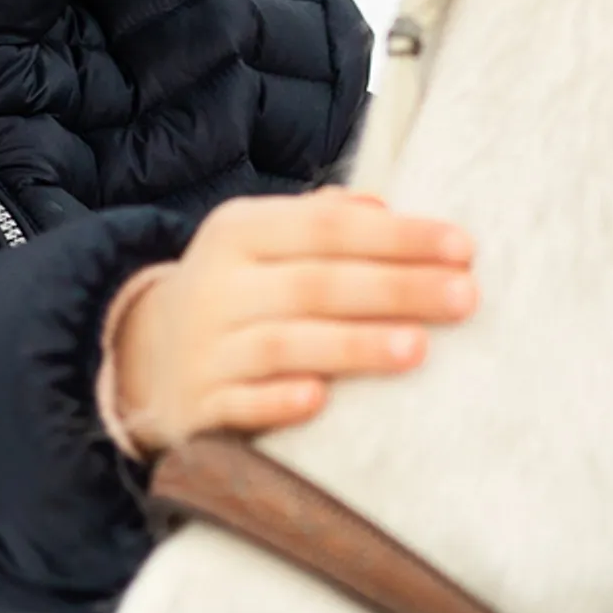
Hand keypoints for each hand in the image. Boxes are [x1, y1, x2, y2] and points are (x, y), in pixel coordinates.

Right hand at [98, 188, 478, 457]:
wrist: (146, 357)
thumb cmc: (240, 291)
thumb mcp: (265, 243)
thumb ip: (323, 222)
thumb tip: (384, 206)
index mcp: (239, 231)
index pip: (326, 228)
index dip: (396, 237)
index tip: (464, 248)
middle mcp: (217, 284)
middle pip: (316, 284)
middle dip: (395, 289)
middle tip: (466, 297)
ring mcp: (205, 347)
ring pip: (283, 343)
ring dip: (352, 345)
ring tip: (418, 348)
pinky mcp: (197, 406)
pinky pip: (239, 404)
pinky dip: (277, 401)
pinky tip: (320, 401)